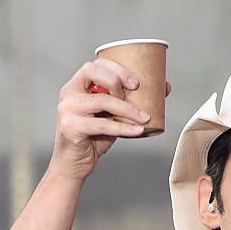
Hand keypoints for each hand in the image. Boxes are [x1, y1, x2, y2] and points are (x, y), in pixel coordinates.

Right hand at [50, 58, 169, 180]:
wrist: (74, 165)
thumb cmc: (93, 138)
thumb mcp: (111, 116)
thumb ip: (128, 103)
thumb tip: (163, 88)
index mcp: (77, 85)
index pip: (95, 64)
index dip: (116, 68)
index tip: (136, 81)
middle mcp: (69, 93)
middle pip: (93, 73)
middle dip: (119, 80)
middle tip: (137, 91)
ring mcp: (68, 109)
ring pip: (102, 101)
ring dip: (127, 108)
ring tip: (144, 117)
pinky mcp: (71, 127)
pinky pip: (103, 125)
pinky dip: (123, 128)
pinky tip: (137, 131)